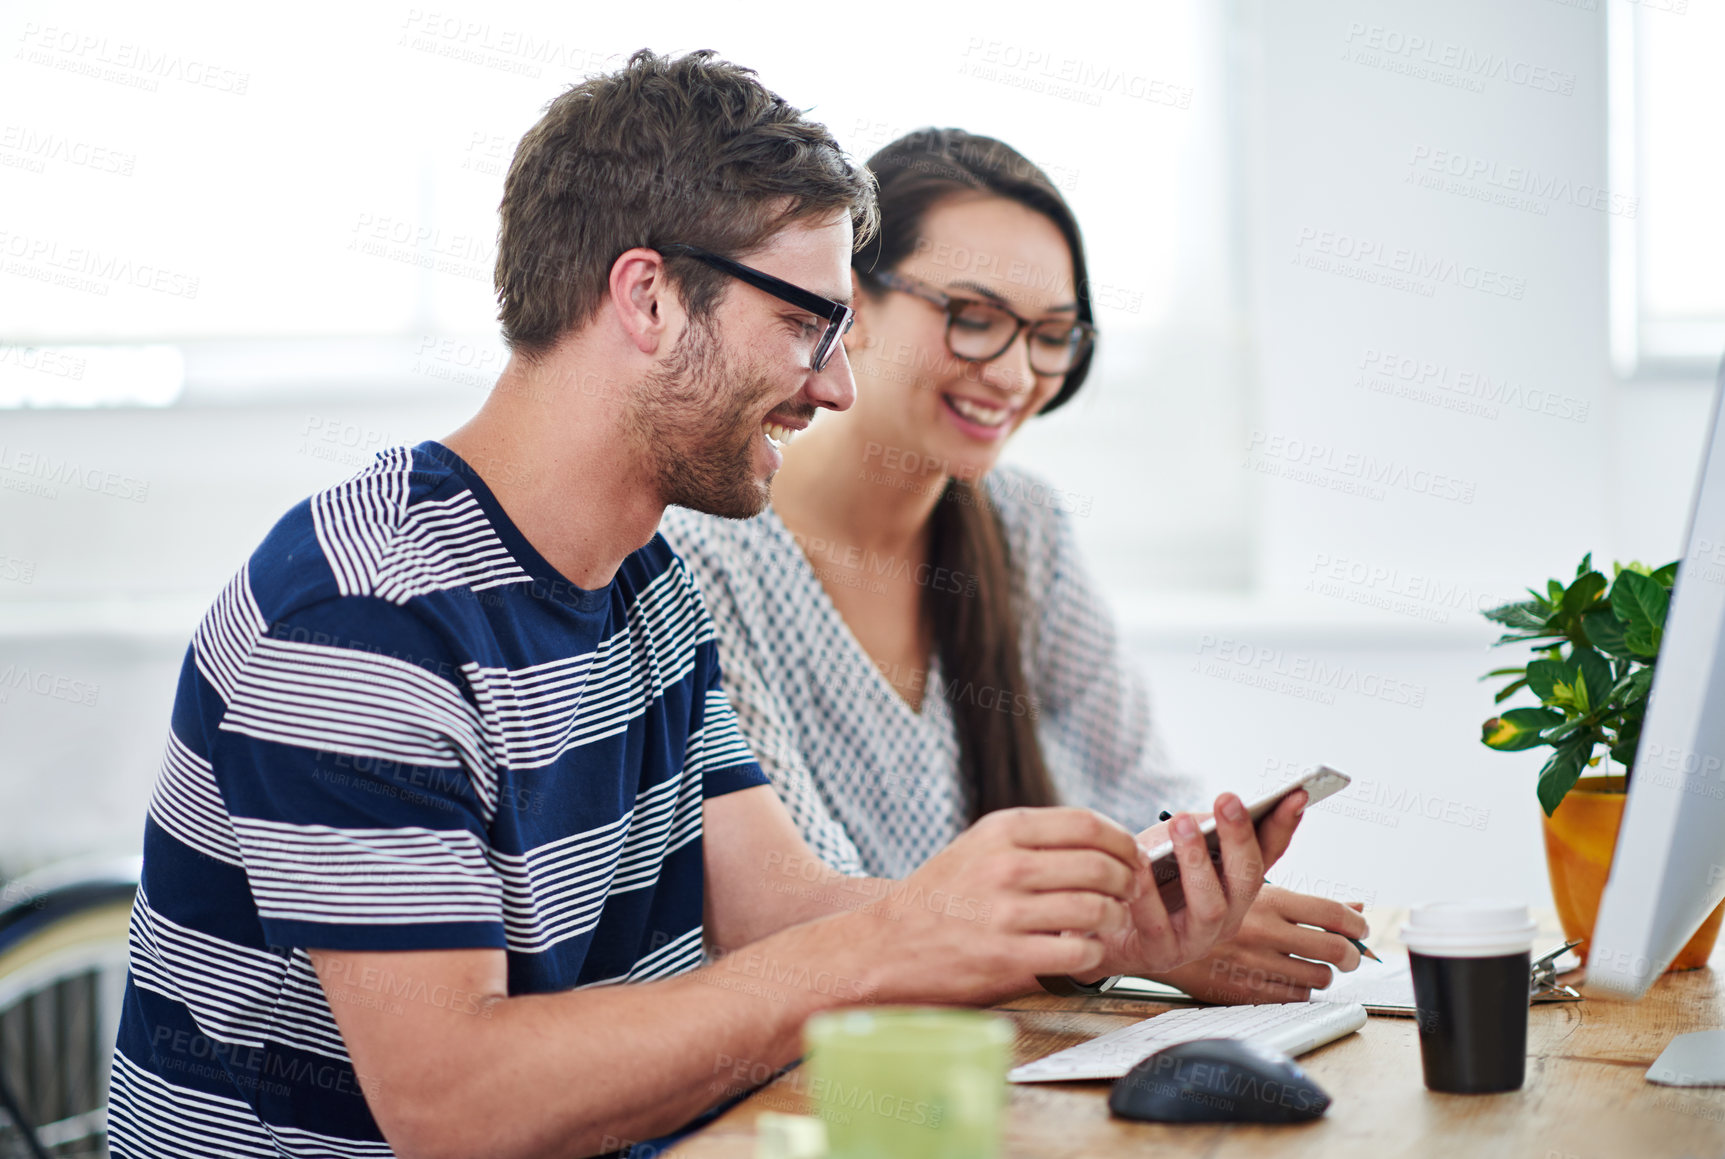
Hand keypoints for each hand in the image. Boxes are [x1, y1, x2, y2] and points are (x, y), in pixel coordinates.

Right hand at [853, 807, 1145, 1005]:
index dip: (1122, 841)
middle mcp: (1005, 866)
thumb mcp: (979, 845)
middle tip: (1128, 893)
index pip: (1087, 824)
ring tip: (1110, 923)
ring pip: (1096, 908)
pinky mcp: (1006, 957)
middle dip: (1127, 881)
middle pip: (1100, 865)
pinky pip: (1077, 951)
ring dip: (1116, 918)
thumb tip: (1103, 839)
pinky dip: (1093, 953)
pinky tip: (1084, 951)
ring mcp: (1005, 913)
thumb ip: (1032, 837)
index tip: (1130, 857)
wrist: (887, 944)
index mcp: (1002, 830)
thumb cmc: (942, 895)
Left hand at [1085, 791, 1304, 980]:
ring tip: (1182, 823)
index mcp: (1233, 886)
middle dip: (1240, 837)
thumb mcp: (1171, 844)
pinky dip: (1149, 890)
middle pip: (1247, 880)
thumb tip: (1219, 811)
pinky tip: (1140, 862)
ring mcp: (1196, 939)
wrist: (1098, 918)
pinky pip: (1157, 923)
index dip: (1284, 826)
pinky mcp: (1160, 953)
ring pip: (1212, 906)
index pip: (1268, 854)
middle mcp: (1226, 916)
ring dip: (1198, 861)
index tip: (1297, 794)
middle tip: (1229, 800)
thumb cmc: (1141, 879)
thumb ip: (1198, 828)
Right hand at [1153, 888, 1371, 1002]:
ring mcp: (1255, 964)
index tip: (1360, 928)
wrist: (1157, 935)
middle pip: (1335, 950)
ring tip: (1316, 965)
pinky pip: (1295, 998)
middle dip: (1351, 954)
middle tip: (1348, 953)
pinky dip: (1301, 990)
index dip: (1356, 923)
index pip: (1333, 912)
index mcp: (1267, 899)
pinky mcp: (1245, 991)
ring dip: (1324, 973)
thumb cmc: (1205, 904)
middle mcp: (1265, 932)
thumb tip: (1354, 907)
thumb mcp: (1250, 888)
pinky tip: (1292, 979)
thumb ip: (1302, 897)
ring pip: (1319, 977)